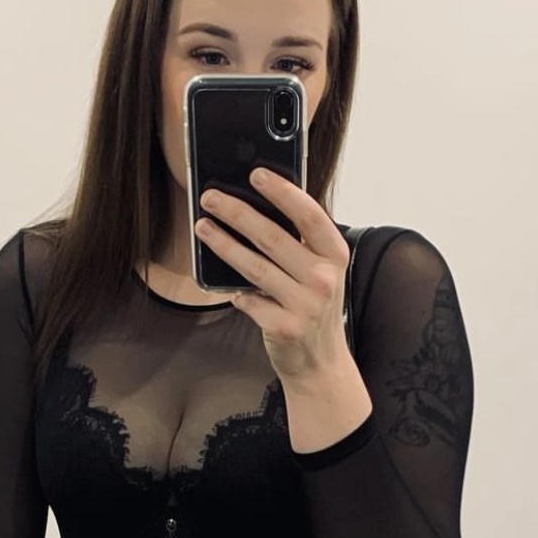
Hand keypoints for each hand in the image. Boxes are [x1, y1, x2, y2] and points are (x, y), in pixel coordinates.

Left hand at [194, 169, 351, 384]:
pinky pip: (249, 301)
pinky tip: (228, 289)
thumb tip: (258, 206)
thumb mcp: (320, 271)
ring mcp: (305, 305)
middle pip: (272, 237)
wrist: (320, 362)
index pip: (308, 215)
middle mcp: (324, 278)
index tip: (256, 174)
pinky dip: (235, 293)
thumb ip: (301, 243)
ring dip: (223, 244)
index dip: (282, 192)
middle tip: (210, 198)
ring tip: (202, 227)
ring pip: (254, 266)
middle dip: (237, 213)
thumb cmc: (314, 307)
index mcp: (334, 255)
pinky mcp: (284, 327)